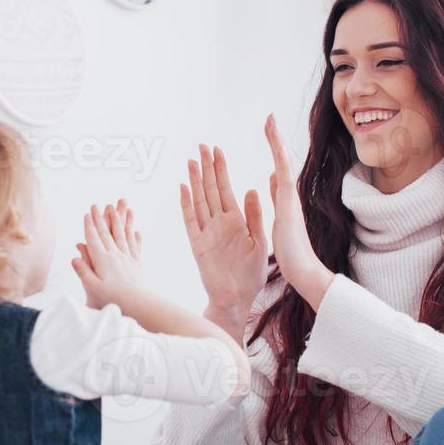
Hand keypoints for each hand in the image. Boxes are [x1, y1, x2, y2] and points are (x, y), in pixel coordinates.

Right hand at [71, 199, 143, 309]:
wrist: (141, 304)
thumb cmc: (115, 299)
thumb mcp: (93, 288)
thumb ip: (84, 271)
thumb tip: (74, 257)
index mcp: (103, 260)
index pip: (94, 239)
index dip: (90, 226)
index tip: (87, 213)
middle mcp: (116, 255)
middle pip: (107, 233)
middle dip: (101, 218)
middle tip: (97, 205)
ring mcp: (128, 258)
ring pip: (122, 235)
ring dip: (118, 221)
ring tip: (117, 208)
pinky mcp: (138, 264)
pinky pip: (135, 246)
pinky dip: (135, 237)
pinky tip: (136, 230)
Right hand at [180, 144, 267, 320]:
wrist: (238, 298)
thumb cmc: (250, 274)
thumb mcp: (260, 241)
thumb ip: (256, 216)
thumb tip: (252, 189)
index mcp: (236, 221)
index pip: (226, 188)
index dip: (221, 169)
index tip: (218, 150)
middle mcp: (219, 223)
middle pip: (211, 189)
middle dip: (207, 168)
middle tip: (202, 146)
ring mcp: (207, 232)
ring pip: (199, 200)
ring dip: (196, 181)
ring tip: (191, 161)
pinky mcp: (198, 244)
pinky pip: (190, 220)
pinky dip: (186, 204)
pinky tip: (184, 187)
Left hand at [265, 115, 333, 307]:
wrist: (304, 270)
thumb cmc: (292, 249)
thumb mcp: (279, 216)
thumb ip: (276, 195)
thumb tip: (270, 177)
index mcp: (284, 197)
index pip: (277, 166)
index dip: (273, 147)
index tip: (268, 129)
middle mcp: (289, 194)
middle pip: (281, 159)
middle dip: (275, 138)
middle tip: (269, 117)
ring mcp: (291, 199)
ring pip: (284, 164)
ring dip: (277, 143)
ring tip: (270, 122)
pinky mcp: (289, 206)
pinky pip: (285, 179)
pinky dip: (281, 162)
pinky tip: (276, 148)